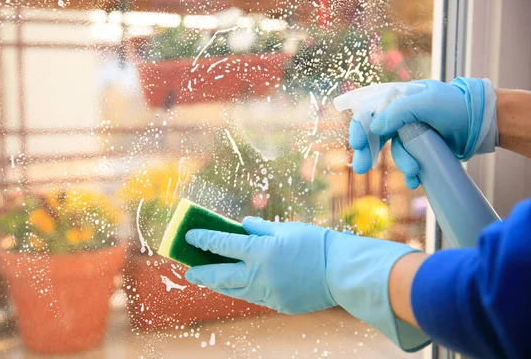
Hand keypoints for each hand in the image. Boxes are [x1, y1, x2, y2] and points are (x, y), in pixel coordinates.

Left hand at [185, 217, 429, 350]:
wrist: (342, 271)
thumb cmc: (316, 244)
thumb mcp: (287, 229)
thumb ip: (261, 229)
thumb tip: (242, 226)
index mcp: (260, 251)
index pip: (222, 244)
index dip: (203, 239)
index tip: (189, 236)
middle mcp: (259, 274)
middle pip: (220, 275)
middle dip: (201, 272)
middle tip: (188, 271)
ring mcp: (268, 293)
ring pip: (235, 290)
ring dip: (219, 285)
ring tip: (208, 280)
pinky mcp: (278, 304)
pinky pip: (255, 296)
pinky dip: (245, 289)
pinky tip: (240, 285)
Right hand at [350, 78, 497, 188]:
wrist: (484, 122)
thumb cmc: (457, 105)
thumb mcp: (428, 103)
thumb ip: (399, 112)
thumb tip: (375, 128)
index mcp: (397, 99)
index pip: (368, 112)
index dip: (359, 127)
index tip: (357, 144)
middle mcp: (399, 116)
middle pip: (375, 135)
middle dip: (368, 152)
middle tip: (361, 168)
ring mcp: (410, 133)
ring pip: (395, 152)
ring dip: (402, 164)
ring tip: (414, 173)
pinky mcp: (420, 148)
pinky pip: (408, 161)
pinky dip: (410, 172)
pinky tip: (416, 180)